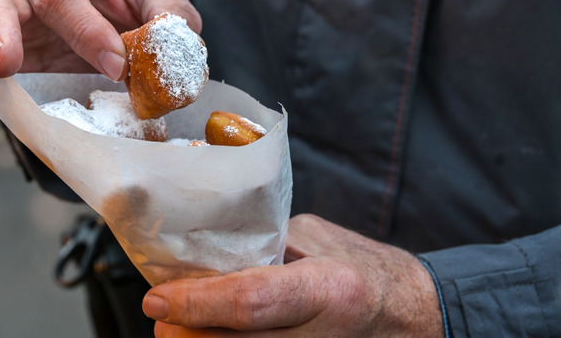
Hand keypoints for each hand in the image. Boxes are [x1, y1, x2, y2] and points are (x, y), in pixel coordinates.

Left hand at [143, 214, 443, 336]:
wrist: (410, 315)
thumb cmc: (362, 270)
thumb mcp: (312, 240)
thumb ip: (259, 248)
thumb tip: (202, 257)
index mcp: (328, 288)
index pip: (249, 301)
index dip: (195, 303)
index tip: (157, 298)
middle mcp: (321, 336)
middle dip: (183, 333)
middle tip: (160, 315)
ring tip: (180, 325)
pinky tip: (211, 334)